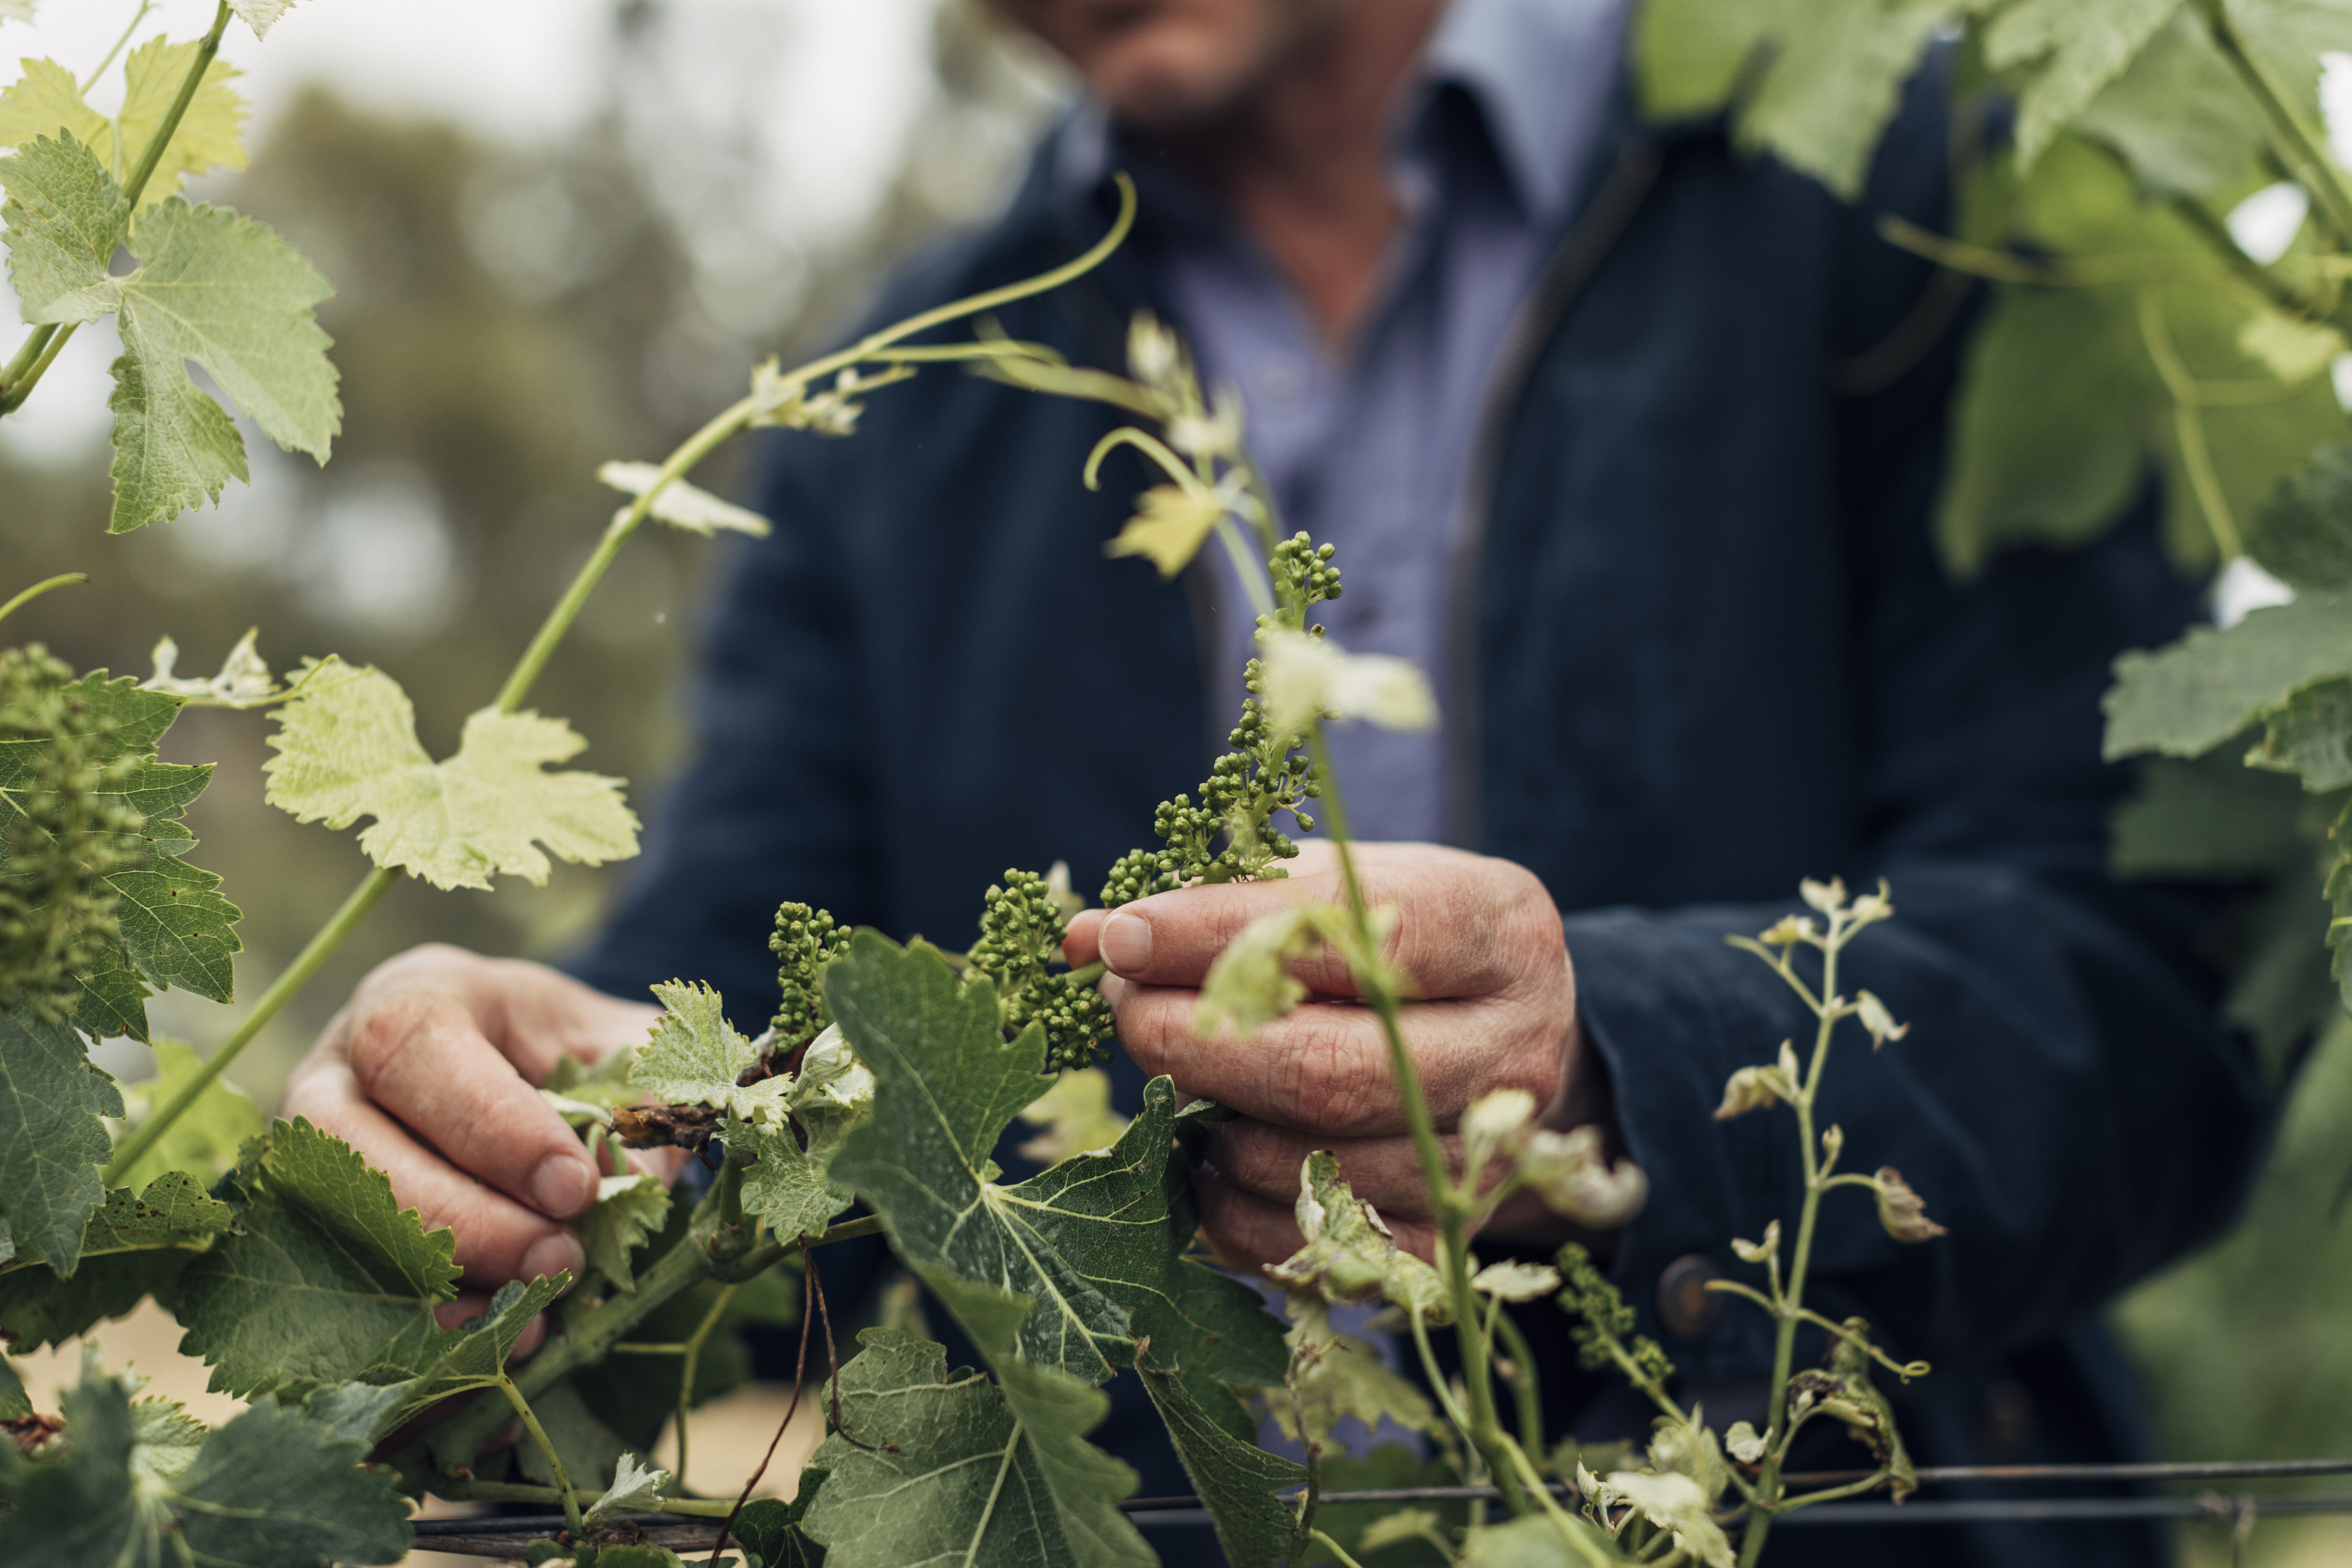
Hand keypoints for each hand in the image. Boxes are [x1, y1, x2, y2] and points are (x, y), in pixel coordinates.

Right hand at [281, 944, 663, 1338]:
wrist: (539, 1079)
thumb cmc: (577, 1054)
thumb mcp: (621, 1052)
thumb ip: (636, 1110)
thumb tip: (632, 1198)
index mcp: (413, 1001)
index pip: (417, 1049)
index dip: (492, 1127)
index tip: (574, 1187)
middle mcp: (334, 1076)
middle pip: (349, 1151)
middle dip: (461, 1222)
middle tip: (559, 1261)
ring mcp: (307, 1168)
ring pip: (327, 1238)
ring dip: (431, 1299)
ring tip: (531, 1330)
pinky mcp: (312, 1250)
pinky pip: (336, 1322)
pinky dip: (409, 1370)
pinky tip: (486, 1397)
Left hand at [1063, 842, 1599, 1270]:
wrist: (1503, 1037)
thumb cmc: (1400, 944)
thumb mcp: (1335, 888)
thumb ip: (1223, 902)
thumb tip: (1087, 935)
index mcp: (1499, 931)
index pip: (1356, 933)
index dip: (1224, 935)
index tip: (1123, 934)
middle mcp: (1512, 1047)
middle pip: (1335, 1070)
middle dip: (1199, 1044)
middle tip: (1126, 1011)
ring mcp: (1489, 1156)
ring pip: (1322, 1166)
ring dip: (1214, 1128)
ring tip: (1171, 1082)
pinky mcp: (1454, 1238)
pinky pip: (1321, 1249)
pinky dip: (1238, 1211)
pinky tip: (1206, 1162)